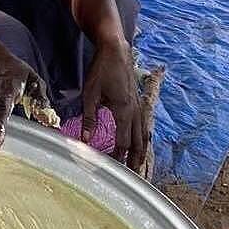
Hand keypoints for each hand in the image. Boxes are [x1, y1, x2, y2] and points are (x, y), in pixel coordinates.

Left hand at [82, 41, 145, 169]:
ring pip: (143, 134)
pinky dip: (142, 137)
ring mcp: (138, 105)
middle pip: (137, 143)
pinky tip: (140, 141)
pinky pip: (143, 124)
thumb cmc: (101, 70)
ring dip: (141, 151)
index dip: (118, 158)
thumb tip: (85, 140)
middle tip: (135, 178)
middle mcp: (135, 111)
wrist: (116, 50)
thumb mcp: (90, 94)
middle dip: (135, 160)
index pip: (122, 143)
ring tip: (140, 165)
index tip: (113, 172)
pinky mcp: (137, 100)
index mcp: (124, 112)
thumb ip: (89, 118)